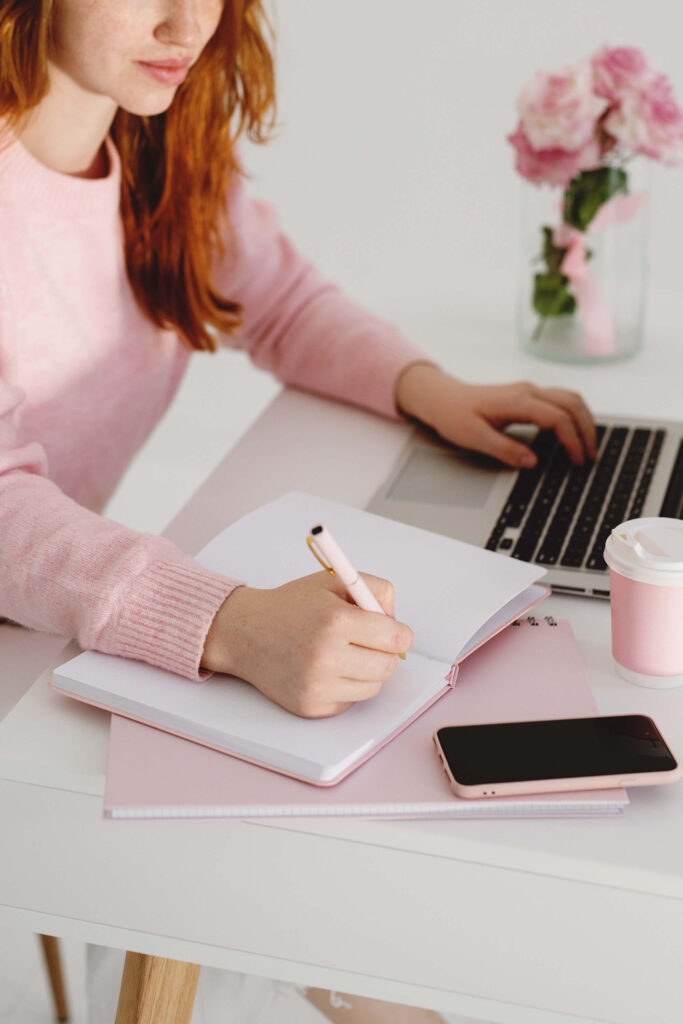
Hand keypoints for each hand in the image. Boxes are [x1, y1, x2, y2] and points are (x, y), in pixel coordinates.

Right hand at [201, 571, 412, 717]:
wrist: (244, 632)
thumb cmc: (290, 606)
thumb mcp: (333, 581)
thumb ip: (374, 589)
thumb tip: (397, 621)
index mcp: (335, 620)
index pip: (395, 638)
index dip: (399, 633)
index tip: (392, 631)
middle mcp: (326, 656)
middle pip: (388, 666)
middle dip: (384, 652)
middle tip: (368, 641)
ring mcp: (317, 686)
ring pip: (373, 687)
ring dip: (367, 671)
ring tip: (344, 653)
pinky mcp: (311, 707)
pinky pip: (351, 702)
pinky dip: (347, 687)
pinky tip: (327, 670)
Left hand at [395, 364, 596, 467]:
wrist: (443, 398)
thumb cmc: (455, 416)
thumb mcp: (475, 438)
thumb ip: (504, 450)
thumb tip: (532, 462)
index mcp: (517, 401)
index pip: (558, 418)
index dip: (573, 441)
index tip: (578, 461)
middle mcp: (527, 391)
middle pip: (572, 404)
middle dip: (587, 430)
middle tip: (591, 457)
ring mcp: (529, 390)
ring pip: (571, 398)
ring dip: (585, 420)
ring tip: (588, 446)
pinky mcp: (528, 394)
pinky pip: (561, 399)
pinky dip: (575, 414)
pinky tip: (574, 432)